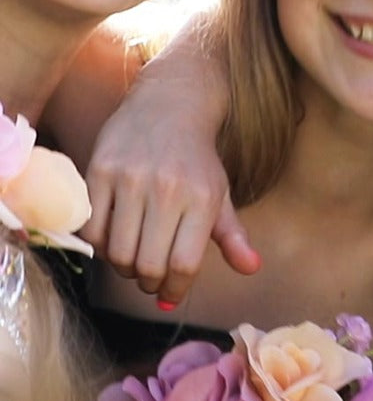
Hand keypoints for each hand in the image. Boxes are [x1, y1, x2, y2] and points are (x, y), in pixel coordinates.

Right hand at [81, 22, 259, 304]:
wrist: (169, 104)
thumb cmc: (197, 158)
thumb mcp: (221, 194)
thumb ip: (233, 235)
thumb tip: (252, 268)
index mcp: (202, 198)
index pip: (183, 264)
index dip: (175, 290)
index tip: (170, 296)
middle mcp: (167, 189)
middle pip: (147, 265)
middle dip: (149, 283)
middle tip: (152, 280)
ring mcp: (130, 179)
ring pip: (117, 253)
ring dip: (124, 268)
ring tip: (134, 260)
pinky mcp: (99, 171)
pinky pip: (92, 229)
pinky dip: (100, 246)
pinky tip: (114, 239)